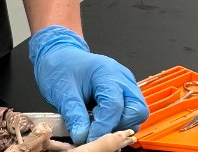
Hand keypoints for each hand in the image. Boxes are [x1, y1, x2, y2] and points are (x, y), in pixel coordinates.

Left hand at [29, 25, 148, 143]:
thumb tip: (82, 137)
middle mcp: (122, 78)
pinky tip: (100, 121)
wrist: (60, 56)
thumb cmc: (61, 67)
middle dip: (118, 126)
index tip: (90, 140)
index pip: (114, 106)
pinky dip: (118, 122)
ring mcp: (126, 85)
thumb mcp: (61, 90)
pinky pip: (130, 113)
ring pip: (136, 114)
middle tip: (96, 132)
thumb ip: (73, 113)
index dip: (103, 127)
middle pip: (136, 110)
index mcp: (106, 71)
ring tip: (95, 125)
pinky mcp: (125, 94)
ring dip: (119, 125)